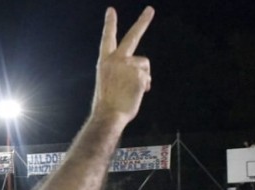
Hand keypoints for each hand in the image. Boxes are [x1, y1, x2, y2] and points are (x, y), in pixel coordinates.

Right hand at [92, 7, 154, 125]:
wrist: (109, 115)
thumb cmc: (107, 104)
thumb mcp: (108, 82)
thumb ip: (121, 72)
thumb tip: (142, 75)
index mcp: (104, 61)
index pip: (107, 38)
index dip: (110, 23)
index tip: (111, 10)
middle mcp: (116, 59)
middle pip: (132, 36)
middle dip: (142, 22)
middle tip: (150, 9)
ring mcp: (128, 65)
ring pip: (144, 65)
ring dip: (142, 77)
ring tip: (132, 91)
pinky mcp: (139, 73)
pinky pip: (147, 77)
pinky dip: (144, 86)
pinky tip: (136, 94)